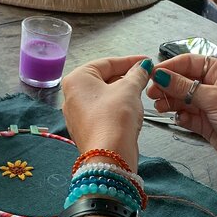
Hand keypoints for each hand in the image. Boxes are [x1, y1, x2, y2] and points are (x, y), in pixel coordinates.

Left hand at [62, 56, 152, 171]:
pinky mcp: (85, 130)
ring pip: (104, 96)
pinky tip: (131, 110)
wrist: (110, 156)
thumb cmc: (114, 117)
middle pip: (103, 79)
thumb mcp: (129, 89)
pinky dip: (117, 108)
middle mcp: (71, 96)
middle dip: (126, 77)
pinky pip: (102, 112)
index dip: (130, 61)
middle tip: (145, 76)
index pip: (106, 63)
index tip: (145, 61)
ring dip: (123, 93)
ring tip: (140, 92)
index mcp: (76, 79)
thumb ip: (136, 74)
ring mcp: (76, 115)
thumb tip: (142, 66)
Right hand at [147, 54, 216, 181]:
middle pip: (183, 80)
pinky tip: (178, 119)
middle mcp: (214, 86)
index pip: (190, 62)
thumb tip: (159, 75)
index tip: (152, 75)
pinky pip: (187, 116)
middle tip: (152, 94)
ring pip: (183, 99)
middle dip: (167, 86)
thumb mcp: (214, 99)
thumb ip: (184, 87)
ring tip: (160, 107)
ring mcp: (210, 106)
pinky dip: (180, 116)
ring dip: (170, 101)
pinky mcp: (206, 124)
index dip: (170, 67)